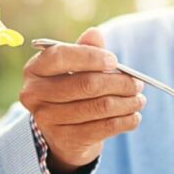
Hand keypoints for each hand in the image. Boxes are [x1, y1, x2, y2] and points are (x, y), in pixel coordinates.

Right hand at [19, 27, 144, 173]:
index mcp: (34, 69)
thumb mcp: (73, 68)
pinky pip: (103, 128)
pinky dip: (124, 121)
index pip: (60, 57)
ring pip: (99, 107)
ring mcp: (47, 119)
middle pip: (85, 84)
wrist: (62, 134)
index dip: (90, 57)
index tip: (114, 61)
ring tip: (139, 99)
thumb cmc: (70, 91)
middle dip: (119, 83)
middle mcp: (34, 94)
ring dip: (126, 102)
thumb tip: (94, 33)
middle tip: (137, 83)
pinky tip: (134, 116)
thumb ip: (84, 49)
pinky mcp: (64, 140)